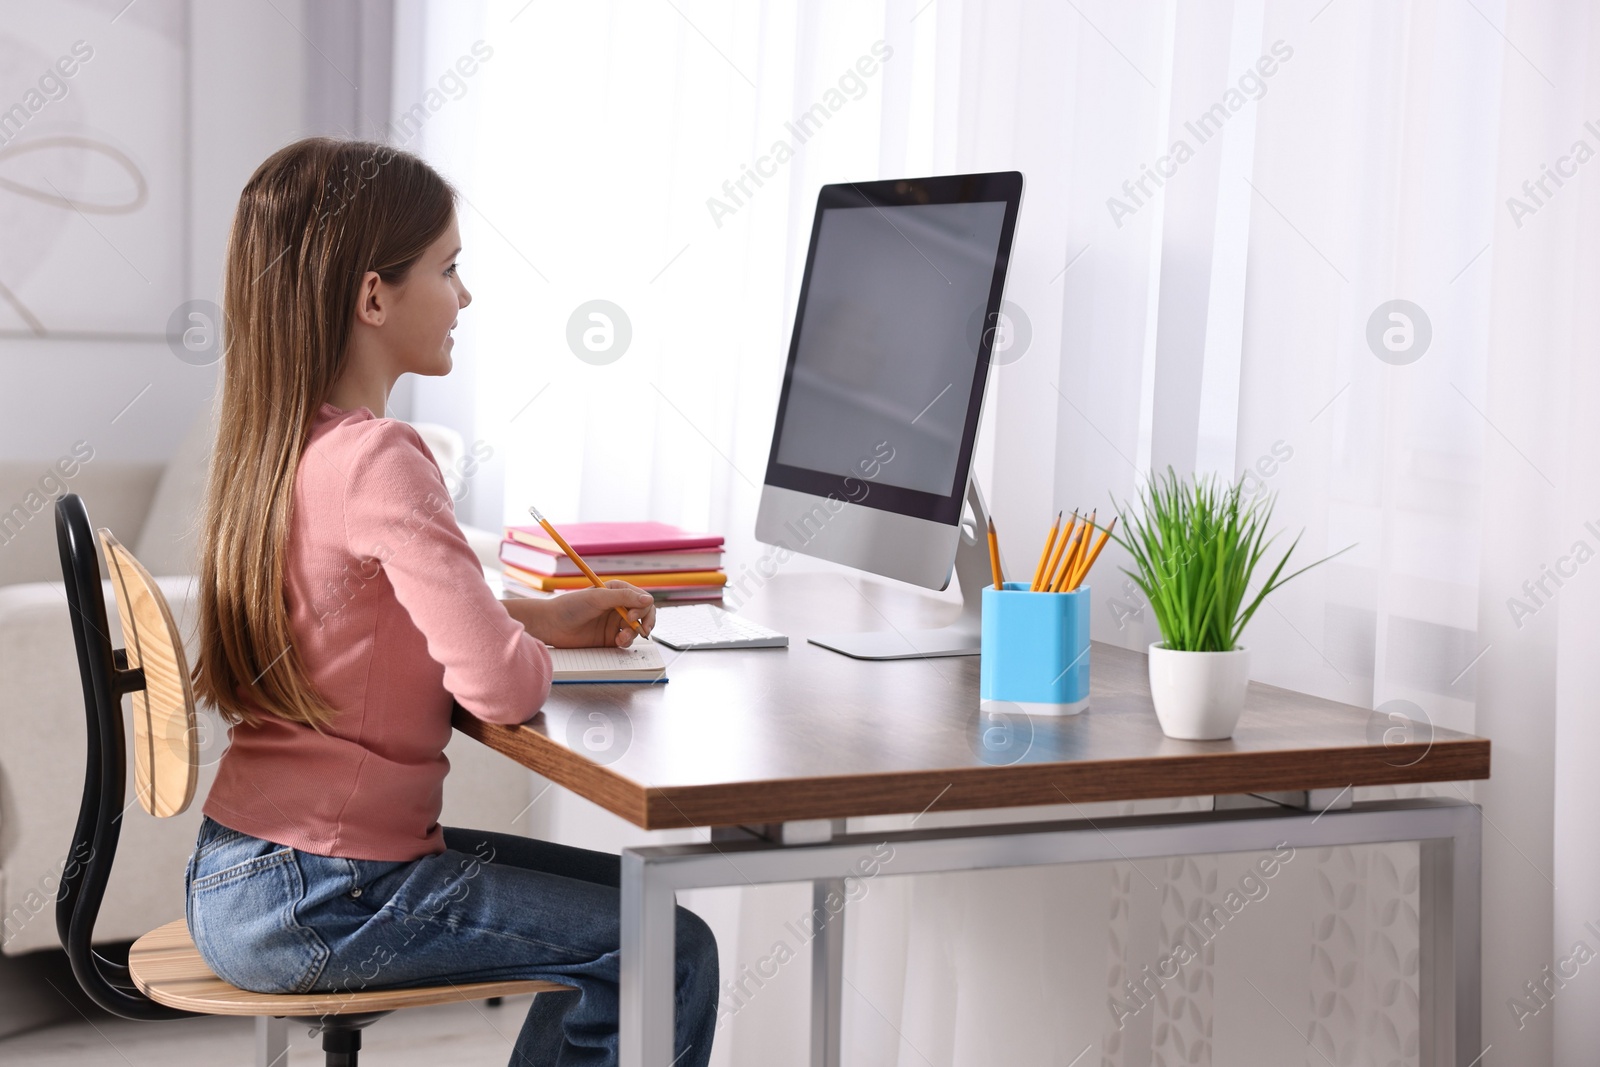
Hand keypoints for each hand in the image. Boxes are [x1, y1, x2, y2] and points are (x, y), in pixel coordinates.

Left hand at [540, 580, 655, 648]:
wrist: (551, 625)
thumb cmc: (571, 606)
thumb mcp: (598, 598)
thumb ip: (624, 598)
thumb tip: (649, 600)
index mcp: (617, 591)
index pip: (642, 598)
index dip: (642, 608)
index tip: (631, 616)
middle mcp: (619, 606)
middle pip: (644, 614)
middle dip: (646, 622)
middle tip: (643, 630)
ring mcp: (615, 623)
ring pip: (637, 628)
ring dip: (634, 634)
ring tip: (621, 638)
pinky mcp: (610, 638)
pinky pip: (627, 640)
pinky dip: (626, 642)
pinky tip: (617, 641)